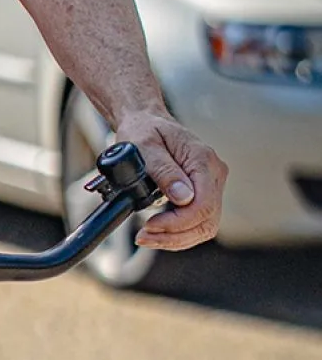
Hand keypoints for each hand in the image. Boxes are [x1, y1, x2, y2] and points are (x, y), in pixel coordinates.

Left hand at [112, 108, 227, 251]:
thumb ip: (164, 171)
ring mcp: (211, 184)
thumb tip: (183, 197)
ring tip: (147, 238)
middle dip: (175, 235)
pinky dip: (179, 232)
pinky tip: (158, 233)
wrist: (147, 122)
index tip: (150, 225)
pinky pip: (198, 221)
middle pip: (206, 220)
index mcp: (203, 160)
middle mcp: (214, 173)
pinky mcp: (203, 193)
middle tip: (144, 237)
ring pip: (204, 225)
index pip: (202, 204)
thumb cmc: (144, 130)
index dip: (177, 222)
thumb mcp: (145, 146)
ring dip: (177, 238)